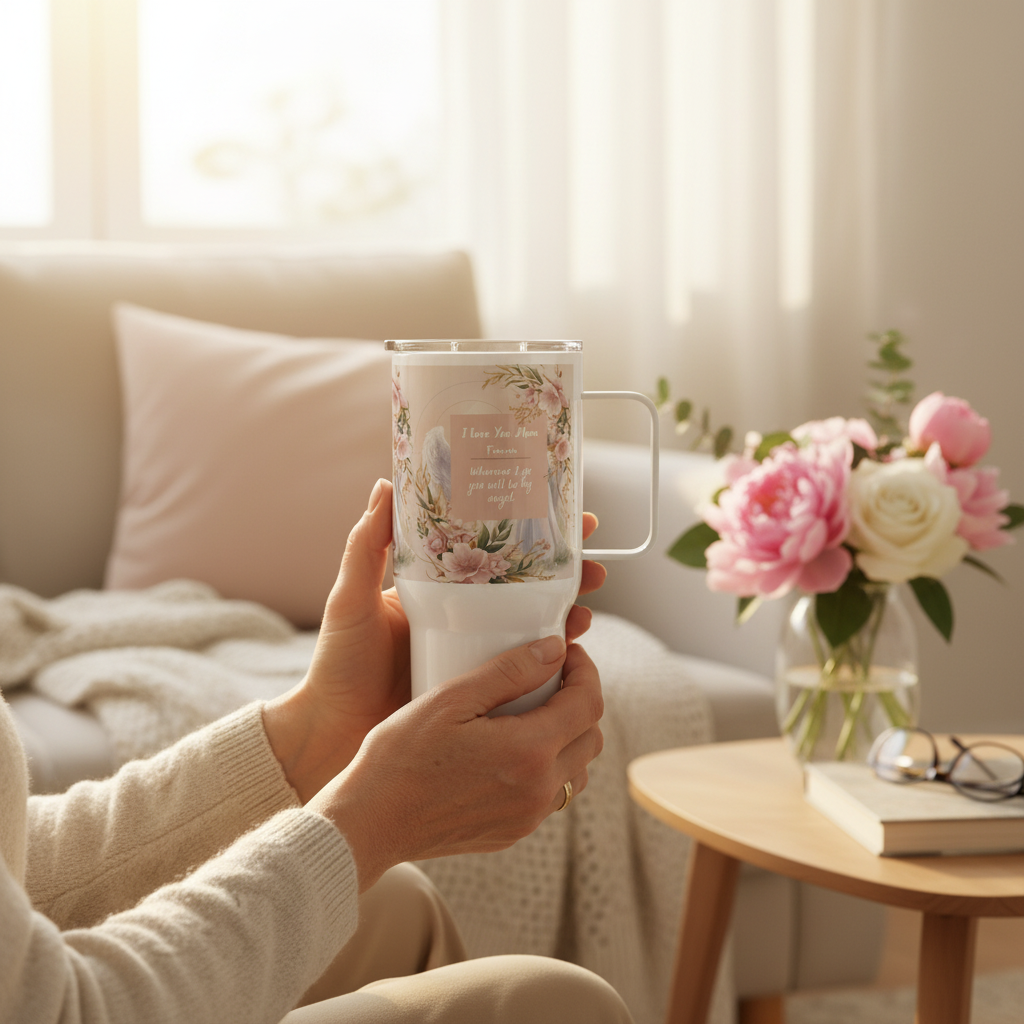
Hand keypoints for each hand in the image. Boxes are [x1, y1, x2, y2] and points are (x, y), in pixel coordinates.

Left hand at [264, 479, 607, 802]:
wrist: (332, 730)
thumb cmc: (337, 662)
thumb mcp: (351, 599)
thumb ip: (366, 548)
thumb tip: (386, 483)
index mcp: (437, 586)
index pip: (494, 548)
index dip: (533, 531)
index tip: (567, 515)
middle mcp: (462, 613)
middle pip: (527, 583)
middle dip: (567, 571)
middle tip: (595, 565)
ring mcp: (474, 650)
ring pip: (534, 623)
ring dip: (568, 610)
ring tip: (587, 605)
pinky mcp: (479, 687)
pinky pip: (525, 668)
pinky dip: (552, 656)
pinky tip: (571, 652)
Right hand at [308, 636, 603, 890]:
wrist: (369, 822)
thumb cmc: (400, 755)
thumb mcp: (451, 698)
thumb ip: (510, 671)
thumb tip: (556, 649)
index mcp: (529, 751)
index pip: (589, 704)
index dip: (585, 670)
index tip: (566, 652)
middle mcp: (538, 790)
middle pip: (591, 737)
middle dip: (580, 700)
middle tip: (550, 677)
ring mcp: (527, 818)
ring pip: (577, 769)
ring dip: (568, 736)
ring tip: (533, 711)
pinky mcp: (512, 833)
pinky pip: (550, 794)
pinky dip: (547, 766)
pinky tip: (512, 748)